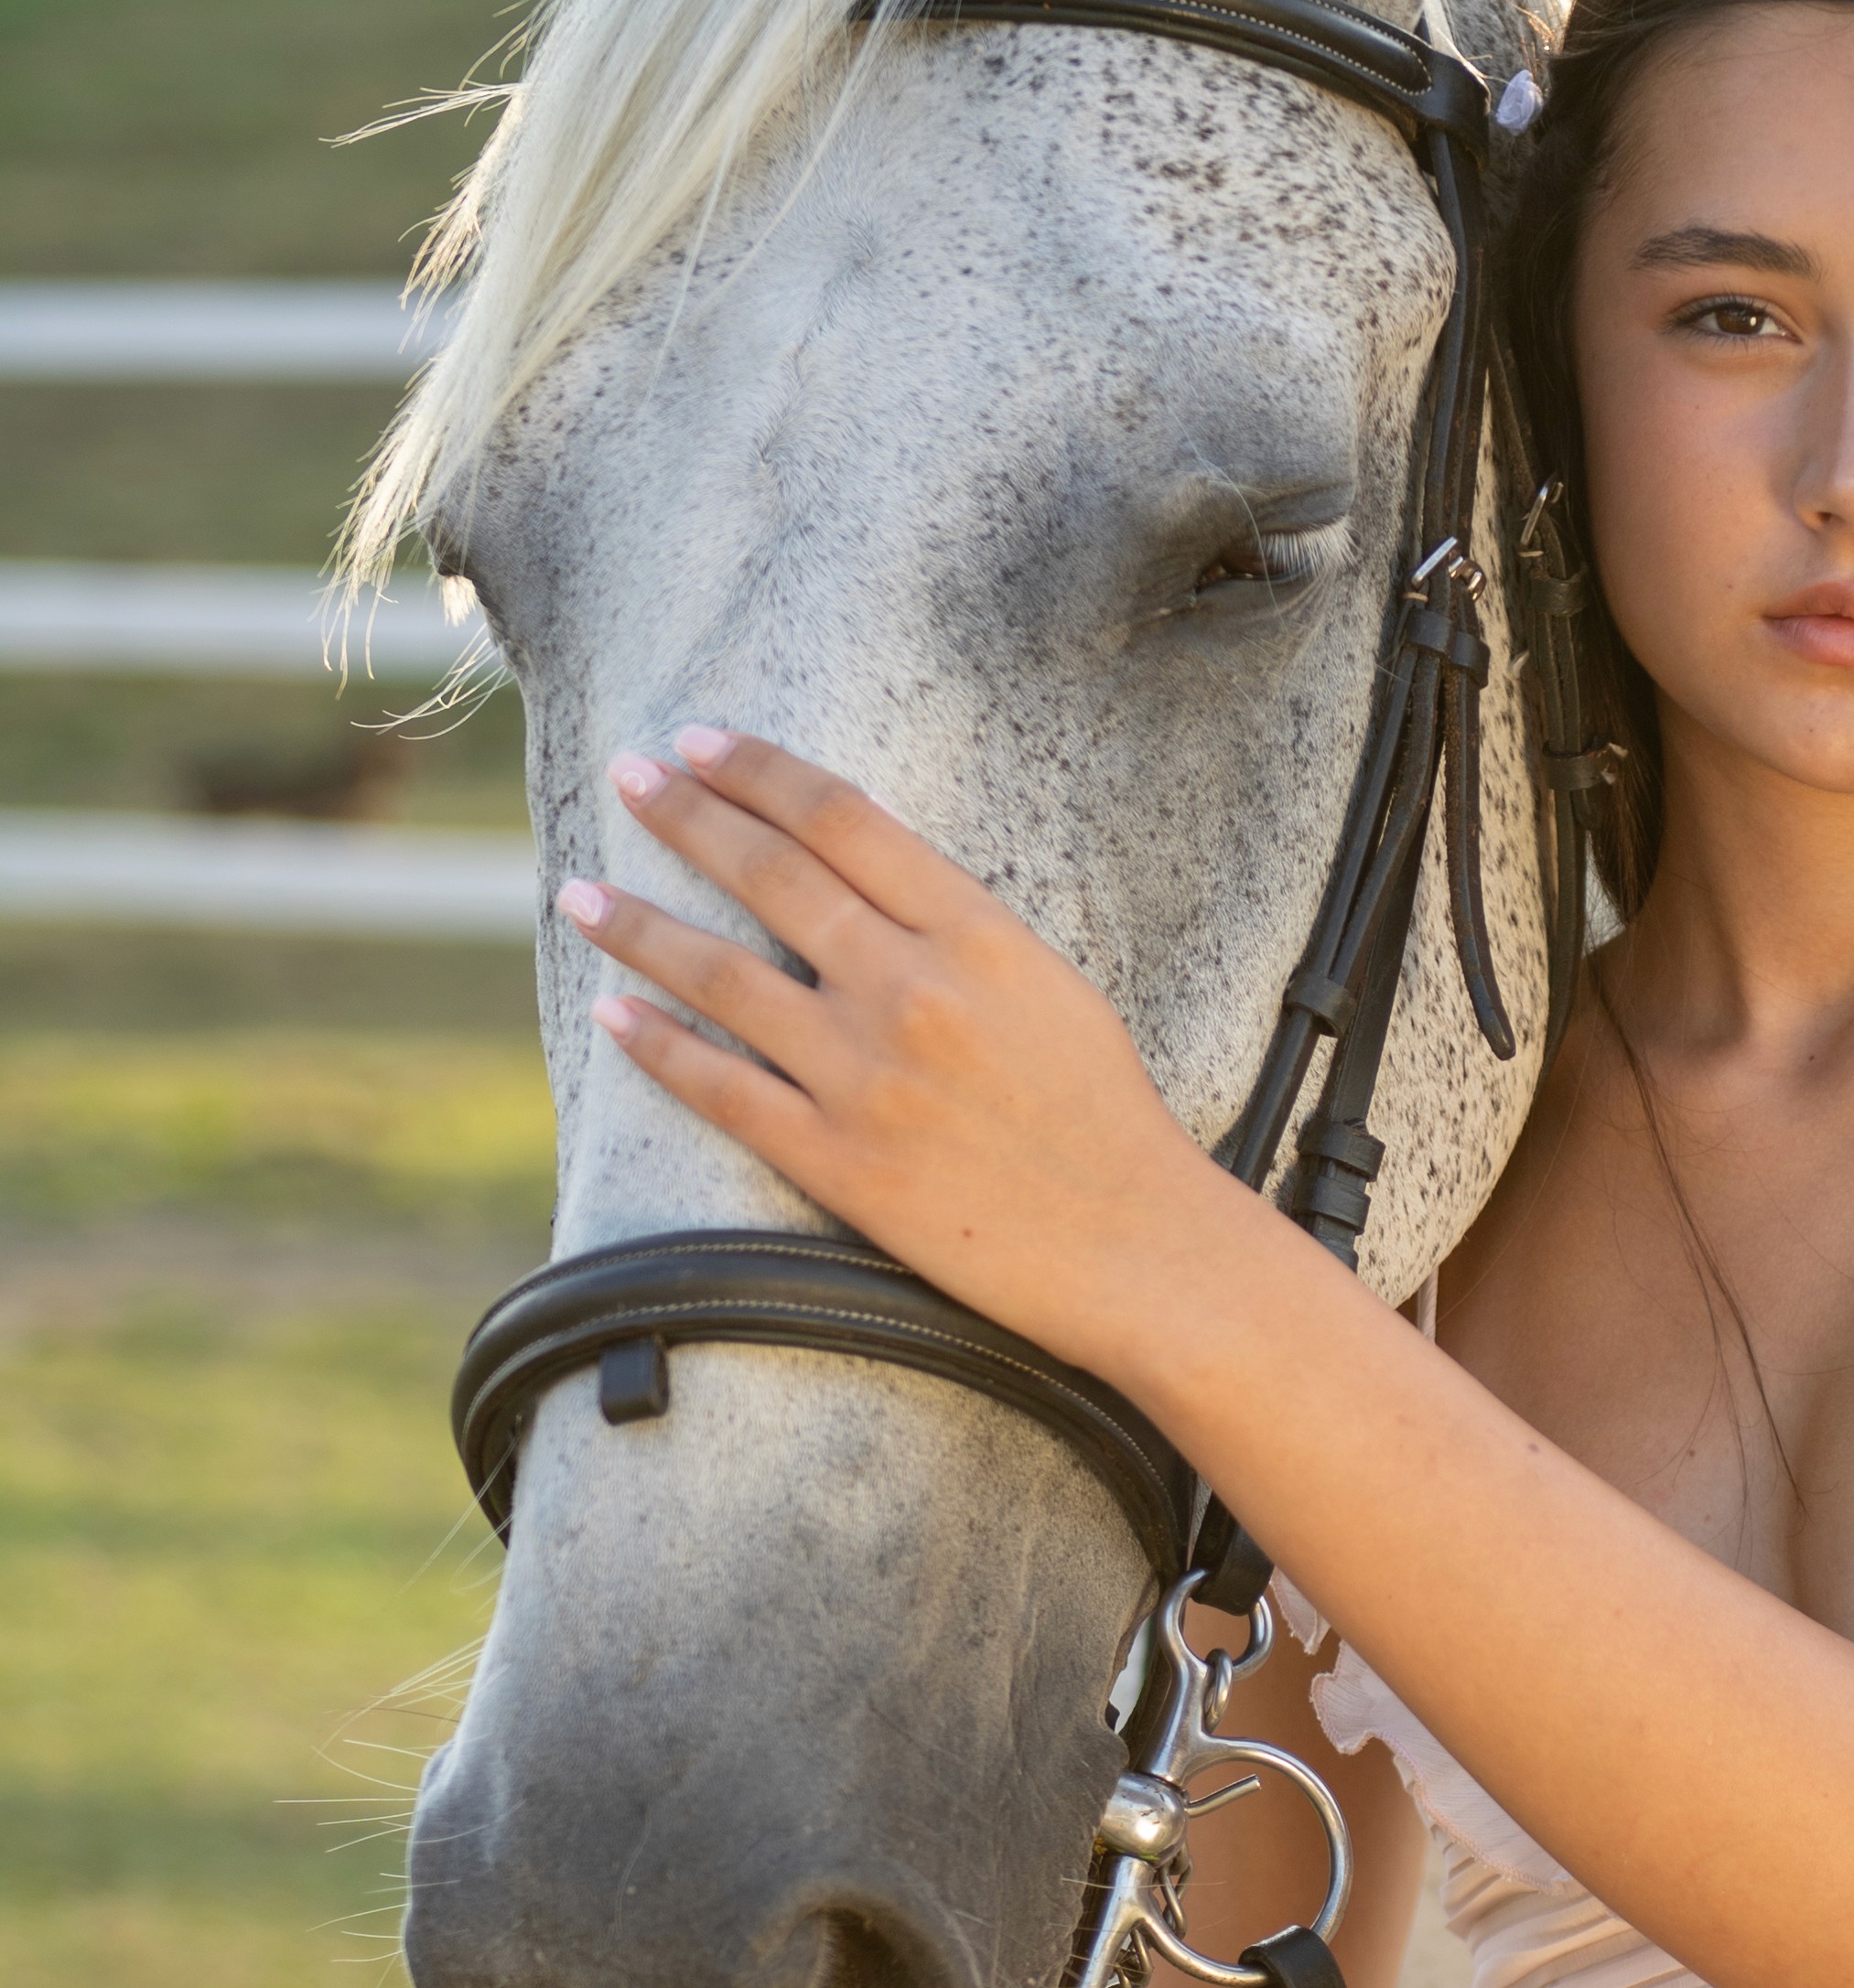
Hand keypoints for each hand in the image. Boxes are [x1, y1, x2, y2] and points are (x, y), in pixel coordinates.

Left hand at [556, 723, 1189, 1346]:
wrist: (1137, 1246)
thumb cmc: (1106, 1118)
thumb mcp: (1051, 987)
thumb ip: (957, 934)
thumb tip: (858, 887)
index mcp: (977, 935)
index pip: (843, 819)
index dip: (759, 769)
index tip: (701, 742)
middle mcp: (912, 991)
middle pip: (771, 873)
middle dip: (684, 814)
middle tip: (627, 776)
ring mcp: (868, 1078)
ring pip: (722, 975)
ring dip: (639, 926)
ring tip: (582, 893)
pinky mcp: (839, 1162)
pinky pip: (723, 1090)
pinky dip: (659, 1046)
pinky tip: (614, 1014)